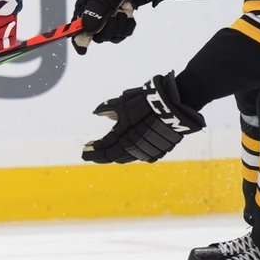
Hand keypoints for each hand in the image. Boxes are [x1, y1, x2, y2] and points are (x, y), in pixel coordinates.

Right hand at [72, 0, 153, 54]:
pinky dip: (128, 25)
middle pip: (97, 37)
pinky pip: (124, 33)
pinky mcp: (120, 22)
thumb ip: (94, 13)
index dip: (78, 40)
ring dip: (120, 24)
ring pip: (112, 36)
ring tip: (122, 10)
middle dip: (109, 28)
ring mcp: (107, 21)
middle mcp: (94, 17)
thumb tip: (88, 30)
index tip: (82, 50)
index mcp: (84, 10)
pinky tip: (128, 15)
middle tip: (114, 14)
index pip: (75, 30)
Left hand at [82, 72, 204, 163]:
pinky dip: (130, 155)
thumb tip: (96, 112)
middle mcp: (133, 147)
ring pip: (126, 158)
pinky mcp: (159, 150)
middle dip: (101, 156)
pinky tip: (126, 152)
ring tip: (106, 154)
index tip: (85, 149)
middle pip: (113, 156)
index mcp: (122, 136)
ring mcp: (147, 150)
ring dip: (115, 156)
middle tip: (92, 154)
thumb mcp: (123, 102)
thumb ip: (108, 108)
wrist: (175, 105)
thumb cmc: (146, 101)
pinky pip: (140, 156)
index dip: (93, 150)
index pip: (103, 148)